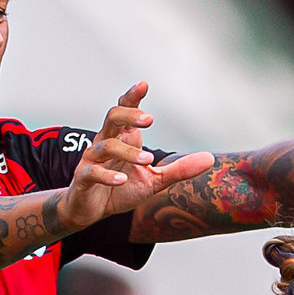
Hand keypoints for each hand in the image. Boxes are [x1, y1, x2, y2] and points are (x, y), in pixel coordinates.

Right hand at [60, 83, 211, 229]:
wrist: (91, 210)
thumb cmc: (122, 189)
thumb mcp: (154, 181)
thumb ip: (179, 170)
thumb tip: (210, 159)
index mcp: (123, 138)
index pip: (125, 110)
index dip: (132, 96)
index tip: (144, 84)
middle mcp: (106, 143)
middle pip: (112, 117)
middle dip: (129, 115)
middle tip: (149, 120)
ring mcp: (92, 160)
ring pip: (105, 146)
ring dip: (127, 152)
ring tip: (147, 160)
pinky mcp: (83, 178)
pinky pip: (92, 172)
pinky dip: (107, 175)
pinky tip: (121, 180)